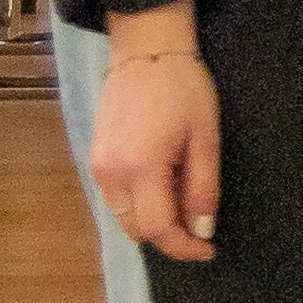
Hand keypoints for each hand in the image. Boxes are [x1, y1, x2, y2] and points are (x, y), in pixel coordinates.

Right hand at [86, 15, 222, 264]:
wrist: (146, 53)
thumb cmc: (183, 89)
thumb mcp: (205, 137)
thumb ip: (203, 187)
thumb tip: (203, 230)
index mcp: (141, 168)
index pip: (158, 229)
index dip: (184, 247)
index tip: (208, 250)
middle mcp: (111, 174)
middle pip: (136, 230)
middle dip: (168, 235)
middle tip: (200, 223)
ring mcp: (97, 167)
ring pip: (123, 218)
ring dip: (152, 220)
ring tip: (184, 197)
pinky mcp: (94, 158)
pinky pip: (115, 198)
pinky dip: (138, 204)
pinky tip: (163, 183)